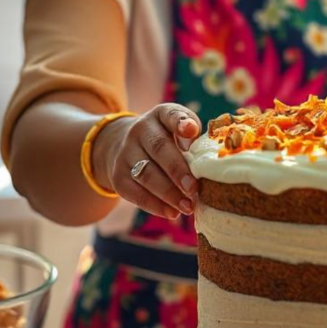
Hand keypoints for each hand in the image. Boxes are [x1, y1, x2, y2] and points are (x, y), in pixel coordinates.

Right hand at [92, 104, 201, 218]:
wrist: (122, 145)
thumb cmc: (165, 139)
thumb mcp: (177, 130)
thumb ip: (193, 140)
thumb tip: (208, 165)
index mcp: (160, 115)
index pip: (170, 114)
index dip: (180, 122)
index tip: (191, 130)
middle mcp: (139, 130)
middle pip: (159, 149)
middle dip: (177, 170)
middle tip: (194, 189)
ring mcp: (125, 153)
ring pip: (146, 174)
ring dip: (169, 193)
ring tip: (187, 206)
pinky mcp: (118, 177)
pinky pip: (135, 193)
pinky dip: (155, 205)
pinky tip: (172, 213)